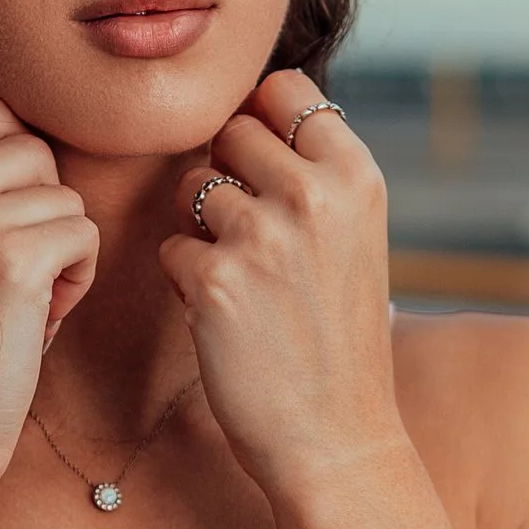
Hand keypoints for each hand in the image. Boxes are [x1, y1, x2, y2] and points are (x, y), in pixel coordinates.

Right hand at [0, 99, 97, 517]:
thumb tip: (37, 143)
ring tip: (24, 305)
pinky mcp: (10, 260)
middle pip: (34, 149)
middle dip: (43, 211)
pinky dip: (79, 277)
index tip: (3, 233)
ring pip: (64, 195)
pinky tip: (42, 320)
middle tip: (16, 278)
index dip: (17, 171)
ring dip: (62, 250)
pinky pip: (84, 232)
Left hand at [156, 72, 405, 504]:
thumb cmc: (338, 339)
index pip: (282, 89)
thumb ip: (315, 175)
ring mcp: (262, 237)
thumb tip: (247, 117)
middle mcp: (314, 196)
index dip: (261, 123)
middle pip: (229, 132)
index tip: (266, 173)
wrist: (337, 440)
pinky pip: (171, 248)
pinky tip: (226, 321)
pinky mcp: (215, 282)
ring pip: (190, 187)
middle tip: (253, 241)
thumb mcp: (356, 239)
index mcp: (357, 177)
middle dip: (227, 177)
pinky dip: (187, 283)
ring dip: (201, 229)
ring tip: (243, 282)